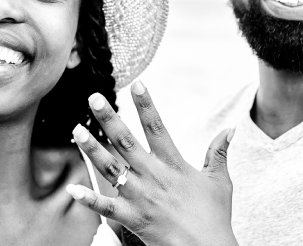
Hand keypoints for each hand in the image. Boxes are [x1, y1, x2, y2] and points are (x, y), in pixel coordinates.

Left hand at [66, 80, 237, 245]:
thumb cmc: (214, 217)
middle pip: (127, 142)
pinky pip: (106, 208)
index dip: (147, 105)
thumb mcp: (220, 181)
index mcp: (174, 164)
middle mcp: (154, 176)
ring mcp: (141, 197)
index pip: (158, 127)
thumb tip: (230, 128)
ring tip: (77, 130)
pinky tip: (72, 188)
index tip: (136, 83)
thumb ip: (219, 153)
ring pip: (111, 168)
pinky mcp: (133, 218)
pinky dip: (88, 199)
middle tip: (94, 98)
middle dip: (109, 118)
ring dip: (92, 149)